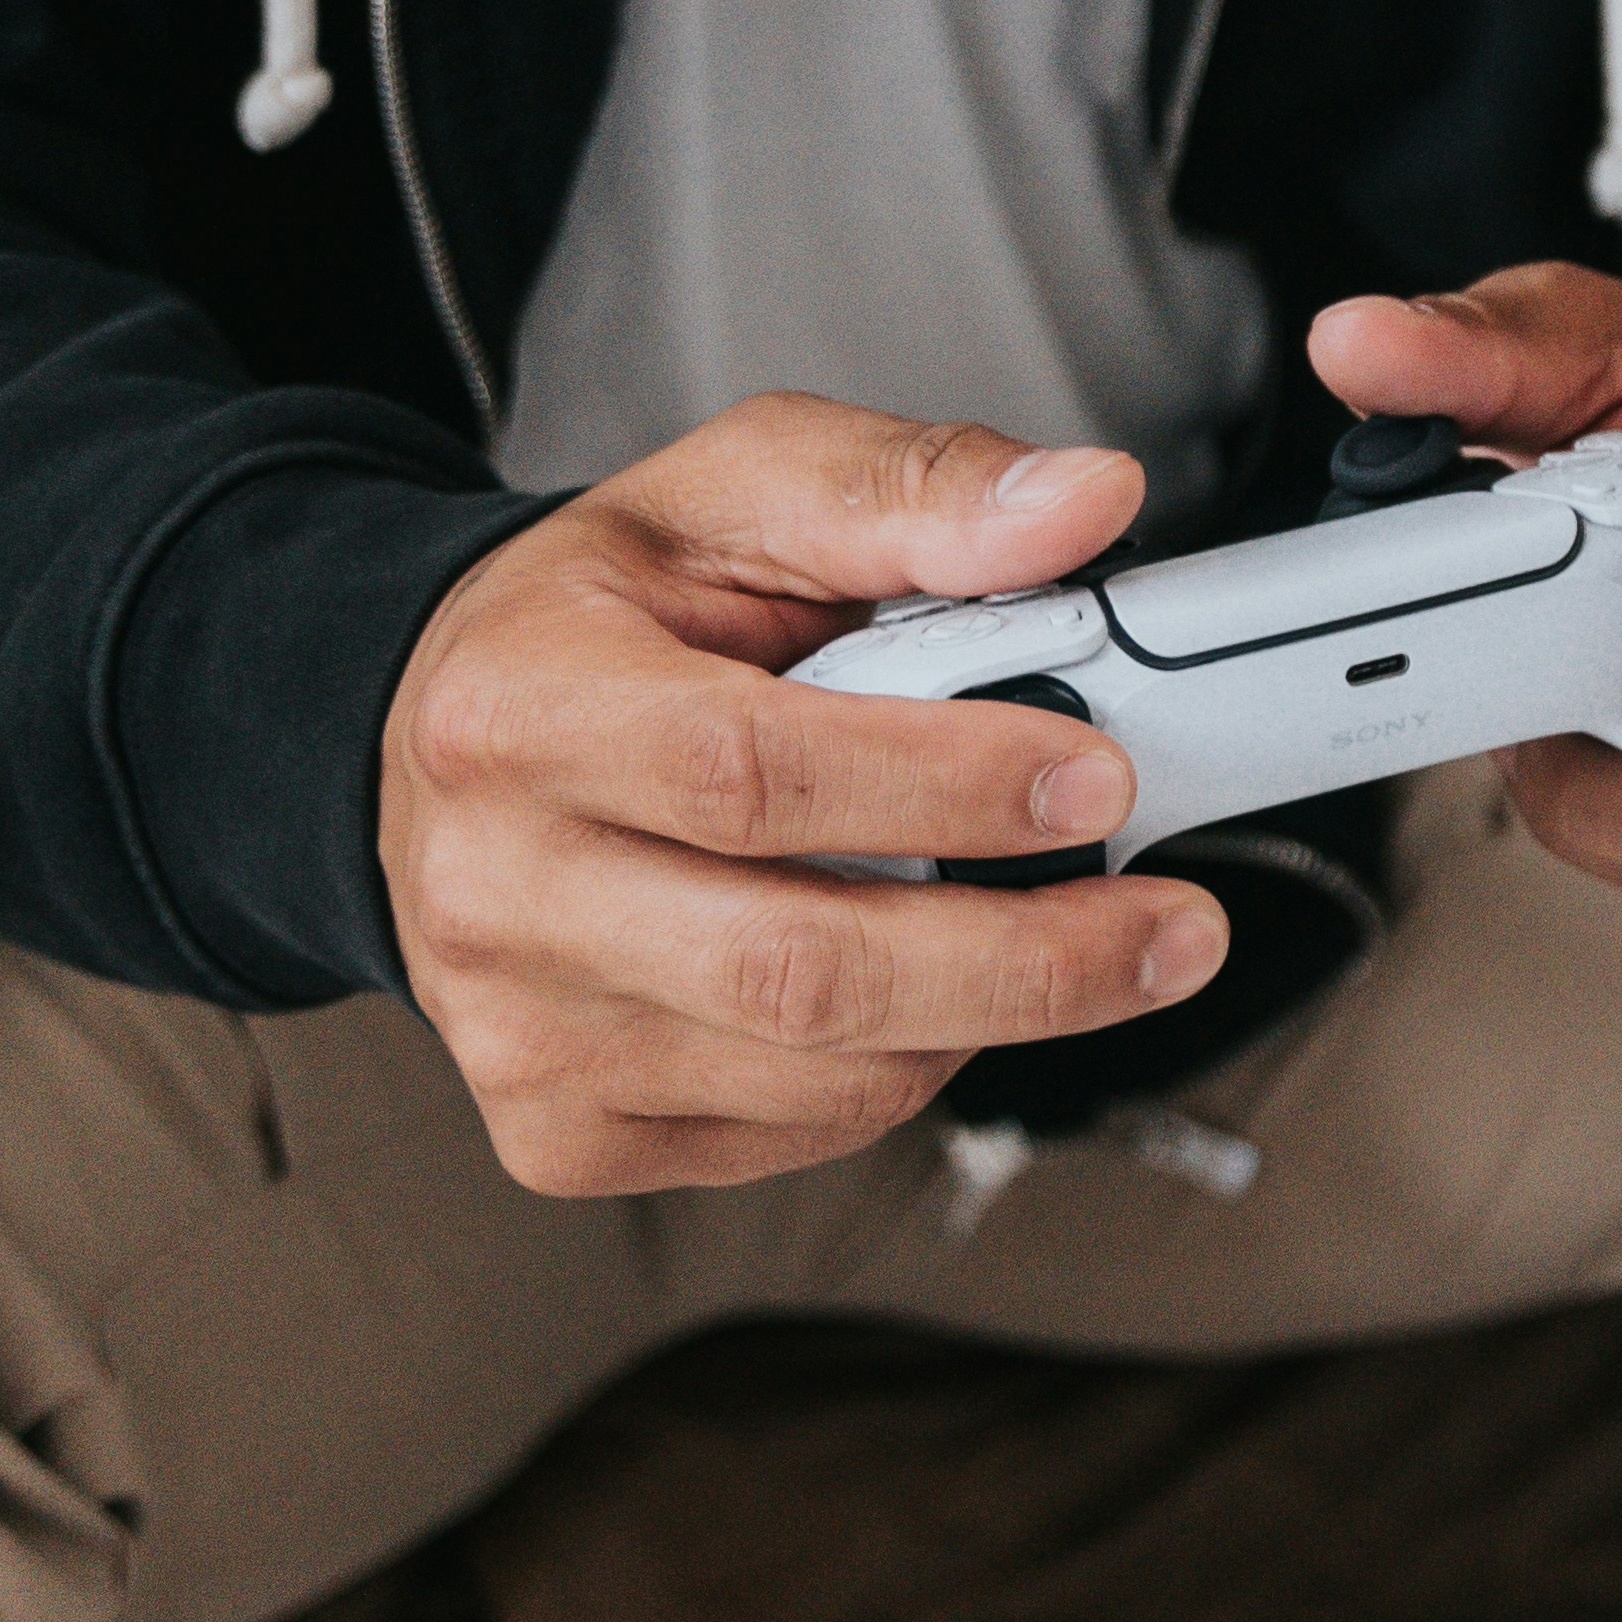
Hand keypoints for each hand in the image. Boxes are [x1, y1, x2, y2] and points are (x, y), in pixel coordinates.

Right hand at [381, 409, 1221, 1200]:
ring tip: (1079, 939)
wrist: (449, 739)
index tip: (1101, 777)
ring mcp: (518, 1033)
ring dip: (987, 1015)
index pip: (752, 774)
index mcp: (519, 707)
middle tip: (1173, 928)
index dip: (946, 786)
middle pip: (794, 966)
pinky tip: (938, 987)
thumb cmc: (603, 614)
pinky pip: (789, 1135)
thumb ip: (915, 486)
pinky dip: (906, 1069)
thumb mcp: (737, 491)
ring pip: (812, 1073)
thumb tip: (1084, 503)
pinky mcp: (560, 1134)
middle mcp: (492, 890)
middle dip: (1025, 958)